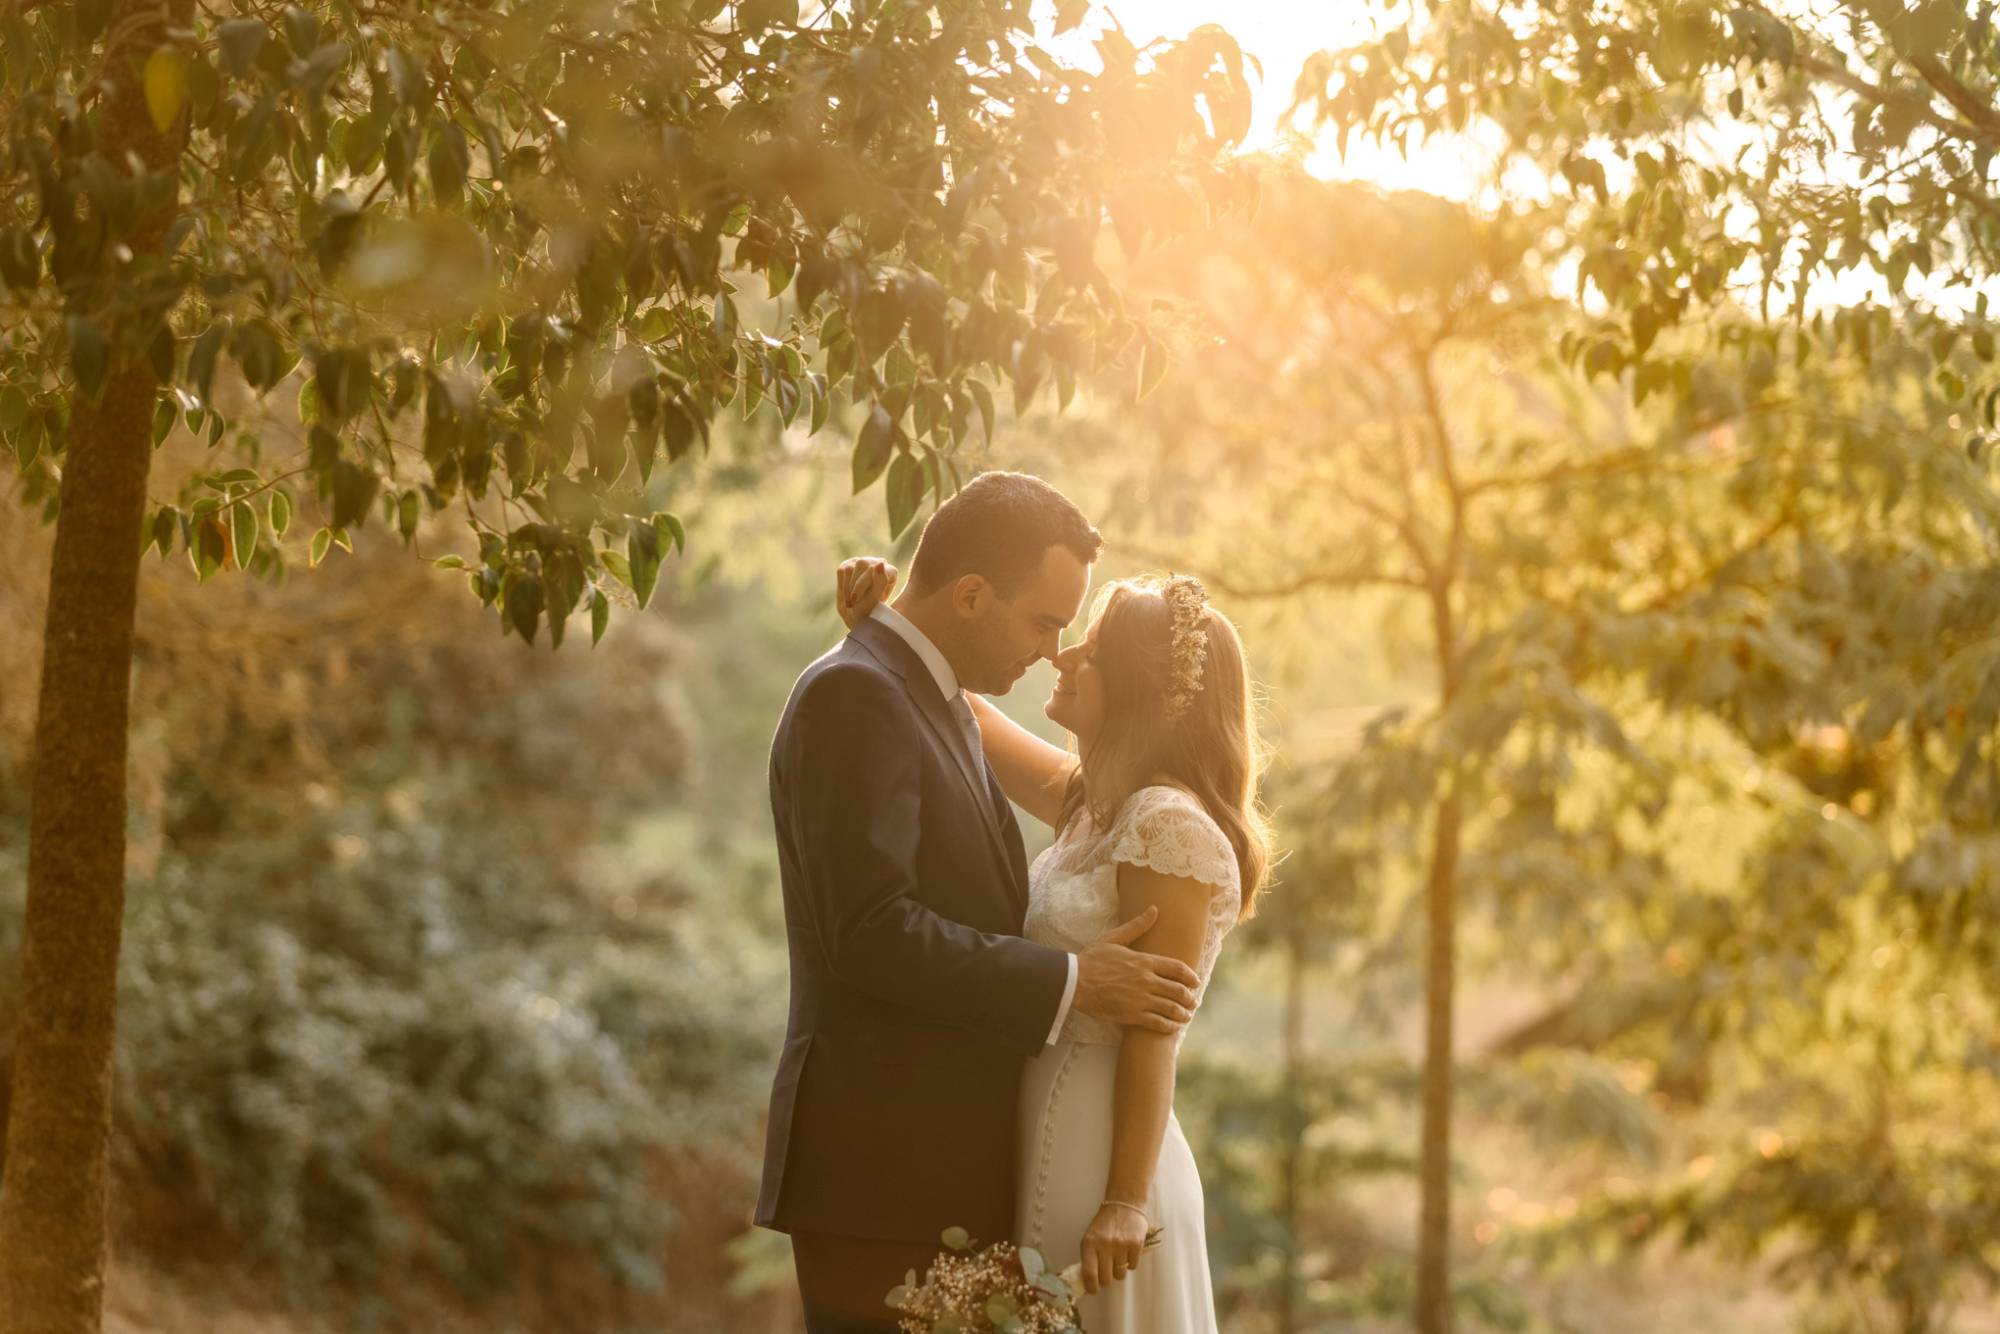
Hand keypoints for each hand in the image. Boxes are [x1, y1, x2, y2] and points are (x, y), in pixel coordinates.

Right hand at [835, 556, 895, 630]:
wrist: (856, 617)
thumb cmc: (870, 611)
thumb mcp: (876, 599)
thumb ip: (880, 581)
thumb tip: (880, 563)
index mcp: (890, 572)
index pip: (876, 569)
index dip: (862, 584)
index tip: (855, 600)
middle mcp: (878, 563)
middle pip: (862, 564)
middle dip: (854, 586)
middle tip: (851, 604)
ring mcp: (863, 562)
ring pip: (850, 567)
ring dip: (847, 588)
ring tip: (850, 602)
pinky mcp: (850, 564)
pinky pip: (842, 570)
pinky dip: (842, 585)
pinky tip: (847, 595)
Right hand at [1071, 907, 1200, 1034]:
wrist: (1073, 982)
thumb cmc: (1091, 959)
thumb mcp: (1113, 939)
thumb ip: (1136, 926)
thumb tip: (1154, 910)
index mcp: (1144, 961)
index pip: (1178, 969)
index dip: (1191, 977)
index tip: (1196, 982)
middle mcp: (1146, 980)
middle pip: (1179, 991)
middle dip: (1189, 998)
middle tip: (1193, 1002)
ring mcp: (1140, 999)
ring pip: (1171, 1009)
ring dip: (1183, 1014)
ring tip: (1186, 1016)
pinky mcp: (1132, 1016)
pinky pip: (1157, 1023)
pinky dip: (1169, 1027)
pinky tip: (1172, 1028)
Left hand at [1077, 1200, 1148, 1295]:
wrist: (1124, 1204)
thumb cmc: (1104, 1224)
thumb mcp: (1090, 1238)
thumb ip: (1088, 1258)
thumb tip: (1087, 1282)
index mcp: (1089, 1244)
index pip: (1089, 1274)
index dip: (1091, 1287)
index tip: (1093, 1290)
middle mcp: (1104, 1245)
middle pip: (1106, 1278)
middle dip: (1106, 1279)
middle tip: (1107, 1271)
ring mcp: (1121, 1245)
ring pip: (1120, 1274)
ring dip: (1119, 1270)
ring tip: (1118, 1256)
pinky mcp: (1135, 1244)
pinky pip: (1133, 1266)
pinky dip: (1131, 1262)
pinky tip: (1128, 1251)